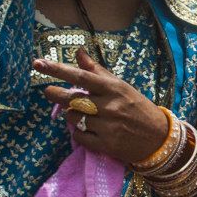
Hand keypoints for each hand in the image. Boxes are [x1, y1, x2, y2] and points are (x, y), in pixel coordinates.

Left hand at [34, 48, 170, 163]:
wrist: (158, 138)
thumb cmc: (137, 108)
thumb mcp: (121, 86)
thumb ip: (97, 71)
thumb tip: (79, 52)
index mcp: (113, 88)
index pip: (80, 76)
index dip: (57, 69)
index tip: (38, 63)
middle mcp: (109, 106)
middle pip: (71, 98)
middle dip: (55, 94)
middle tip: (50, 92)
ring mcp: (107, 126)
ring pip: (72, 118)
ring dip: (71, 115)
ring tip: (82, 114)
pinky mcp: (105, 144)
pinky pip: (78, 136)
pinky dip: (78, 132)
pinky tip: (88, 129)